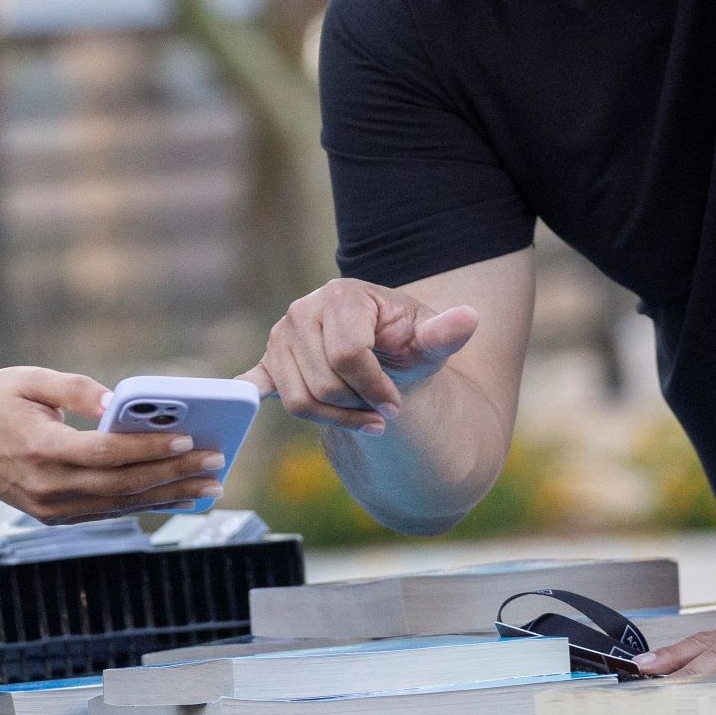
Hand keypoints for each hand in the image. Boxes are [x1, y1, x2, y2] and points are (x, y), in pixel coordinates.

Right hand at [0, 367, 226, 522]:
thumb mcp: (27, 380)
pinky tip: (176, 494)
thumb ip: (73, 387)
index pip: (103, 453)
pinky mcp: (54, 516)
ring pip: (120, 504)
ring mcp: (51, 507)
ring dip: (168, 495)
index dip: (147, 448)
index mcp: (39, 448)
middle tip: (216, 462)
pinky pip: (108, 511)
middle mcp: (47, 486)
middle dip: (174, 474)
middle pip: (121, 484)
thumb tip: (115, 402)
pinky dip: (145, 503)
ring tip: (210, 485)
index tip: (187, 437)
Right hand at [240, 277, 478, 434]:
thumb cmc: (409, 346)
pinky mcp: (269, 362)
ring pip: (296, 399)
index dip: (374, 389)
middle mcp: (303, 310)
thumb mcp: (430, 341)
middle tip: (382, 413)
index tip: (396, 406)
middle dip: (356, 405)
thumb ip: (446, 333)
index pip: (346, 356)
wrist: (386, 355)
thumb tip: (470, 319)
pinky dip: (247, 395)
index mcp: (342, 296)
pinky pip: (255, 385)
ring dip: (334, 419)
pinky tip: (245, 399)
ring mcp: (281, 336)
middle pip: (321, 382)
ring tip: (363, 417)